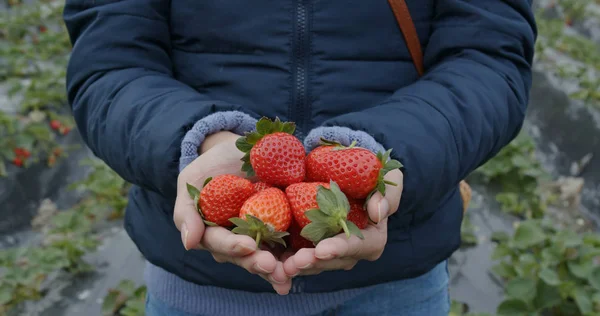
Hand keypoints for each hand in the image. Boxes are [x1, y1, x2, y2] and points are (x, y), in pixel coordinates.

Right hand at [173, 131, 291, 294]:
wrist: (242, 152)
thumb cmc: (212, 168)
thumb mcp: (192, 183)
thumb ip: (187, 212)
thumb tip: (189, 243)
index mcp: (214, 235)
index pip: (221, 244)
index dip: (233, 246)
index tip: (248, 245)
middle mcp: (238, 243)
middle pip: (247, 258)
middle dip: (259, 264)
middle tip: (272, 266)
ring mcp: (262, 238)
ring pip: (270, 259)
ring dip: (280, 269)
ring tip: (290, 273)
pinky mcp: (284, 230)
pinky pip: (292, 246)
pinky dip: (300, 255)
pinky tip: (310, 261)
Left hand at [283, 169, 402, 276]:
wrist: (344, 172)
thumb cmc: (371, 175)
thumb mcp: (387, 176)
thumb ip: (388, 193)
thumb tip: (378, 213)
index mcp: (372, 239)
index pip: (358, 247)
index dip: (339, 249)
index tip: (321, 249)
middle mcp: (349, 251)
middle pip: (331, 262)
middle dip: (313, 262)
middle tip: (294, 262)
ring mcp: (327, 251)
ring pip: (312, 264)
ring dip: (295, 266)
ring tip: (279, 265)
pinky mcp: (307, 246)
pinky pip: (295, 257)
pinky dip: (281, 261)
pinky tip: (267, 261)